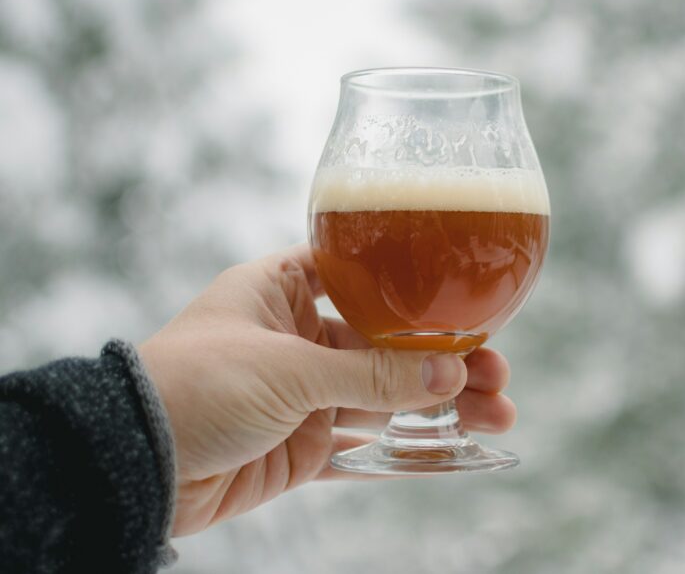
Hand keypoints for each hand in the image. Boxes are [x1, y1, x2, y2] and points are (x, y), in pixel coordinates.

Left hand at [138, 244, 515, 535]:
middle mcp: (296, 337)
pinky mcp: (300, 446)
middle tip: (496, 371)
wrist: (132, 462)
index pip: (362, 277)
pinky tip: (453, 445)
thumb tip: (450, 373)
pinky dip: (406, 446)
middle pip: (387, 343)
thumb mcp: (288, 368)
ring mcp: (302, 394)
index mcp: (282, 290)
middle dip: (443, 358)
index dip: (414, 290)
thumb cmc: (193, 384)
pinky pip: (364, 444)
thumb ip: (372, 375)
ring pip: (385, 396)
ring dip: (438, 403)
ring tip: (497, 411)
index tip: (463, 306)